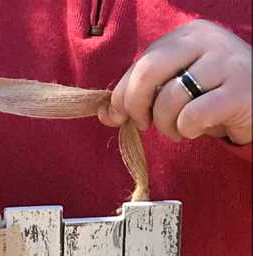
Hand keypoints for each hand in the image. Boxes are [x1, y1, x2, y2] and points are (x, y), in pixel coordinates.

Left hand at [99, 19, 251, 144]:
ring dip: (166, 126)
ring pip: (169, 99)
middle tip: (144, 125)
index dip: (121, 97)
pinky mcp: (239, 90)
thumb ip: (139, 95)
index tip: (122, 117)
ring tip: (178, 129)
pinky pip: (193, 116)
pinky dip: (187, 130)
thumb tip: (104, 113)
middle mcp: (205, 41)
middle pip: (147, 73)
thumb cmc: (209, 96)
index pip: (138, 65)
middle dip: (136, 107)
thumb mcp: (172, 89)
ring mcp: (225, 63)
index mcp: (185, 37)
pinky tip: (197, 128)